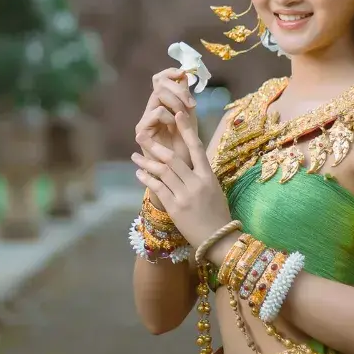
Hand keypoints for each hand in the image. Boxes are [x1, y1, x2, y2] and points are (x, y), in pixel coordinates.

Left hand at [132, 110, 230, 247]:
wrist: (218, 239)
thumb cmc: (217, 213)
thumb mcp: (214, 189)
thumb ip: (201, 174)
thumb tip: (186, 159)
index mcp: (208, 176)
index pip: (196, 147)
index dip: (186, 129)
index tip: (178, 114)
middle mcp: (196, 183)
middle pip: (172, 158)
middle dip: (154, 145)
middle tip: (141, 135)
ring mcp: (184, 195)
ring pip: (162, 171)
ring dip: (146, 162)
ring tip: (135, 155)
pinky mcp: (174, 207)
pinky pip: (157, 188)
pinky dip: (146, 178)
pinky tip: (139, 173)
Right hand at [134, 67, 194, 165]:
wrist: (181, 173)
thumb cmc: (186, 149)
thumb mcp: (190, 120)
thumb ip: (186, 99)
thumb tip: (185, 76)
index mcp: (162, 104)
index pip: (160, 79)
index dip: (170, 72)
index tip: (184, 73)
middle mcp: (151, 109)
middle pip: (159, 83)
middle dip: (179, 89)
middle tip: (191, 104)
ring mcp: (145, 120)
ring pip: (158, 95)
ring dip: (176, 102)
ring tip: (185, 116)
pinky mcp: (142, 131)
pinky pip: (157, 112)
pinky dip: (170, 116)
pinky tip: (175, 126)